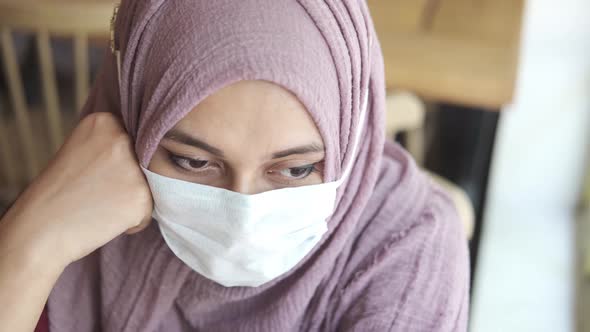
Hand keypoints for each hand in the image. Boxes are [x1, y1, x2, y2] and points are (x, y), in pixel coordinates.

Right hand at [0, 112, 152, 269]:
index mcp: (105, 122)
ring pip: (150, 187)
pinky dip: (132, 221)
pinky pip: (148, 211)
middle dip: (129, 179)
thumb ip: (112, 145)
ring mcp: (133, 167)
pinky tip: (105, 219)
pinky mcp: (142, 196)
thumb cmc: (59, 194)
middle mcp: (121, 139)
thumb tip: (151, 150)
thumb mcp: (82, 151)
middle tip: (97, 191)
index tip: (94, 172)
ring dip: (131, 200)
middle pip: (146, 162)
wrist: (40, 229)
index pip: (135, 140)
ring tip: (100, 205)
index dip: (118, 162)